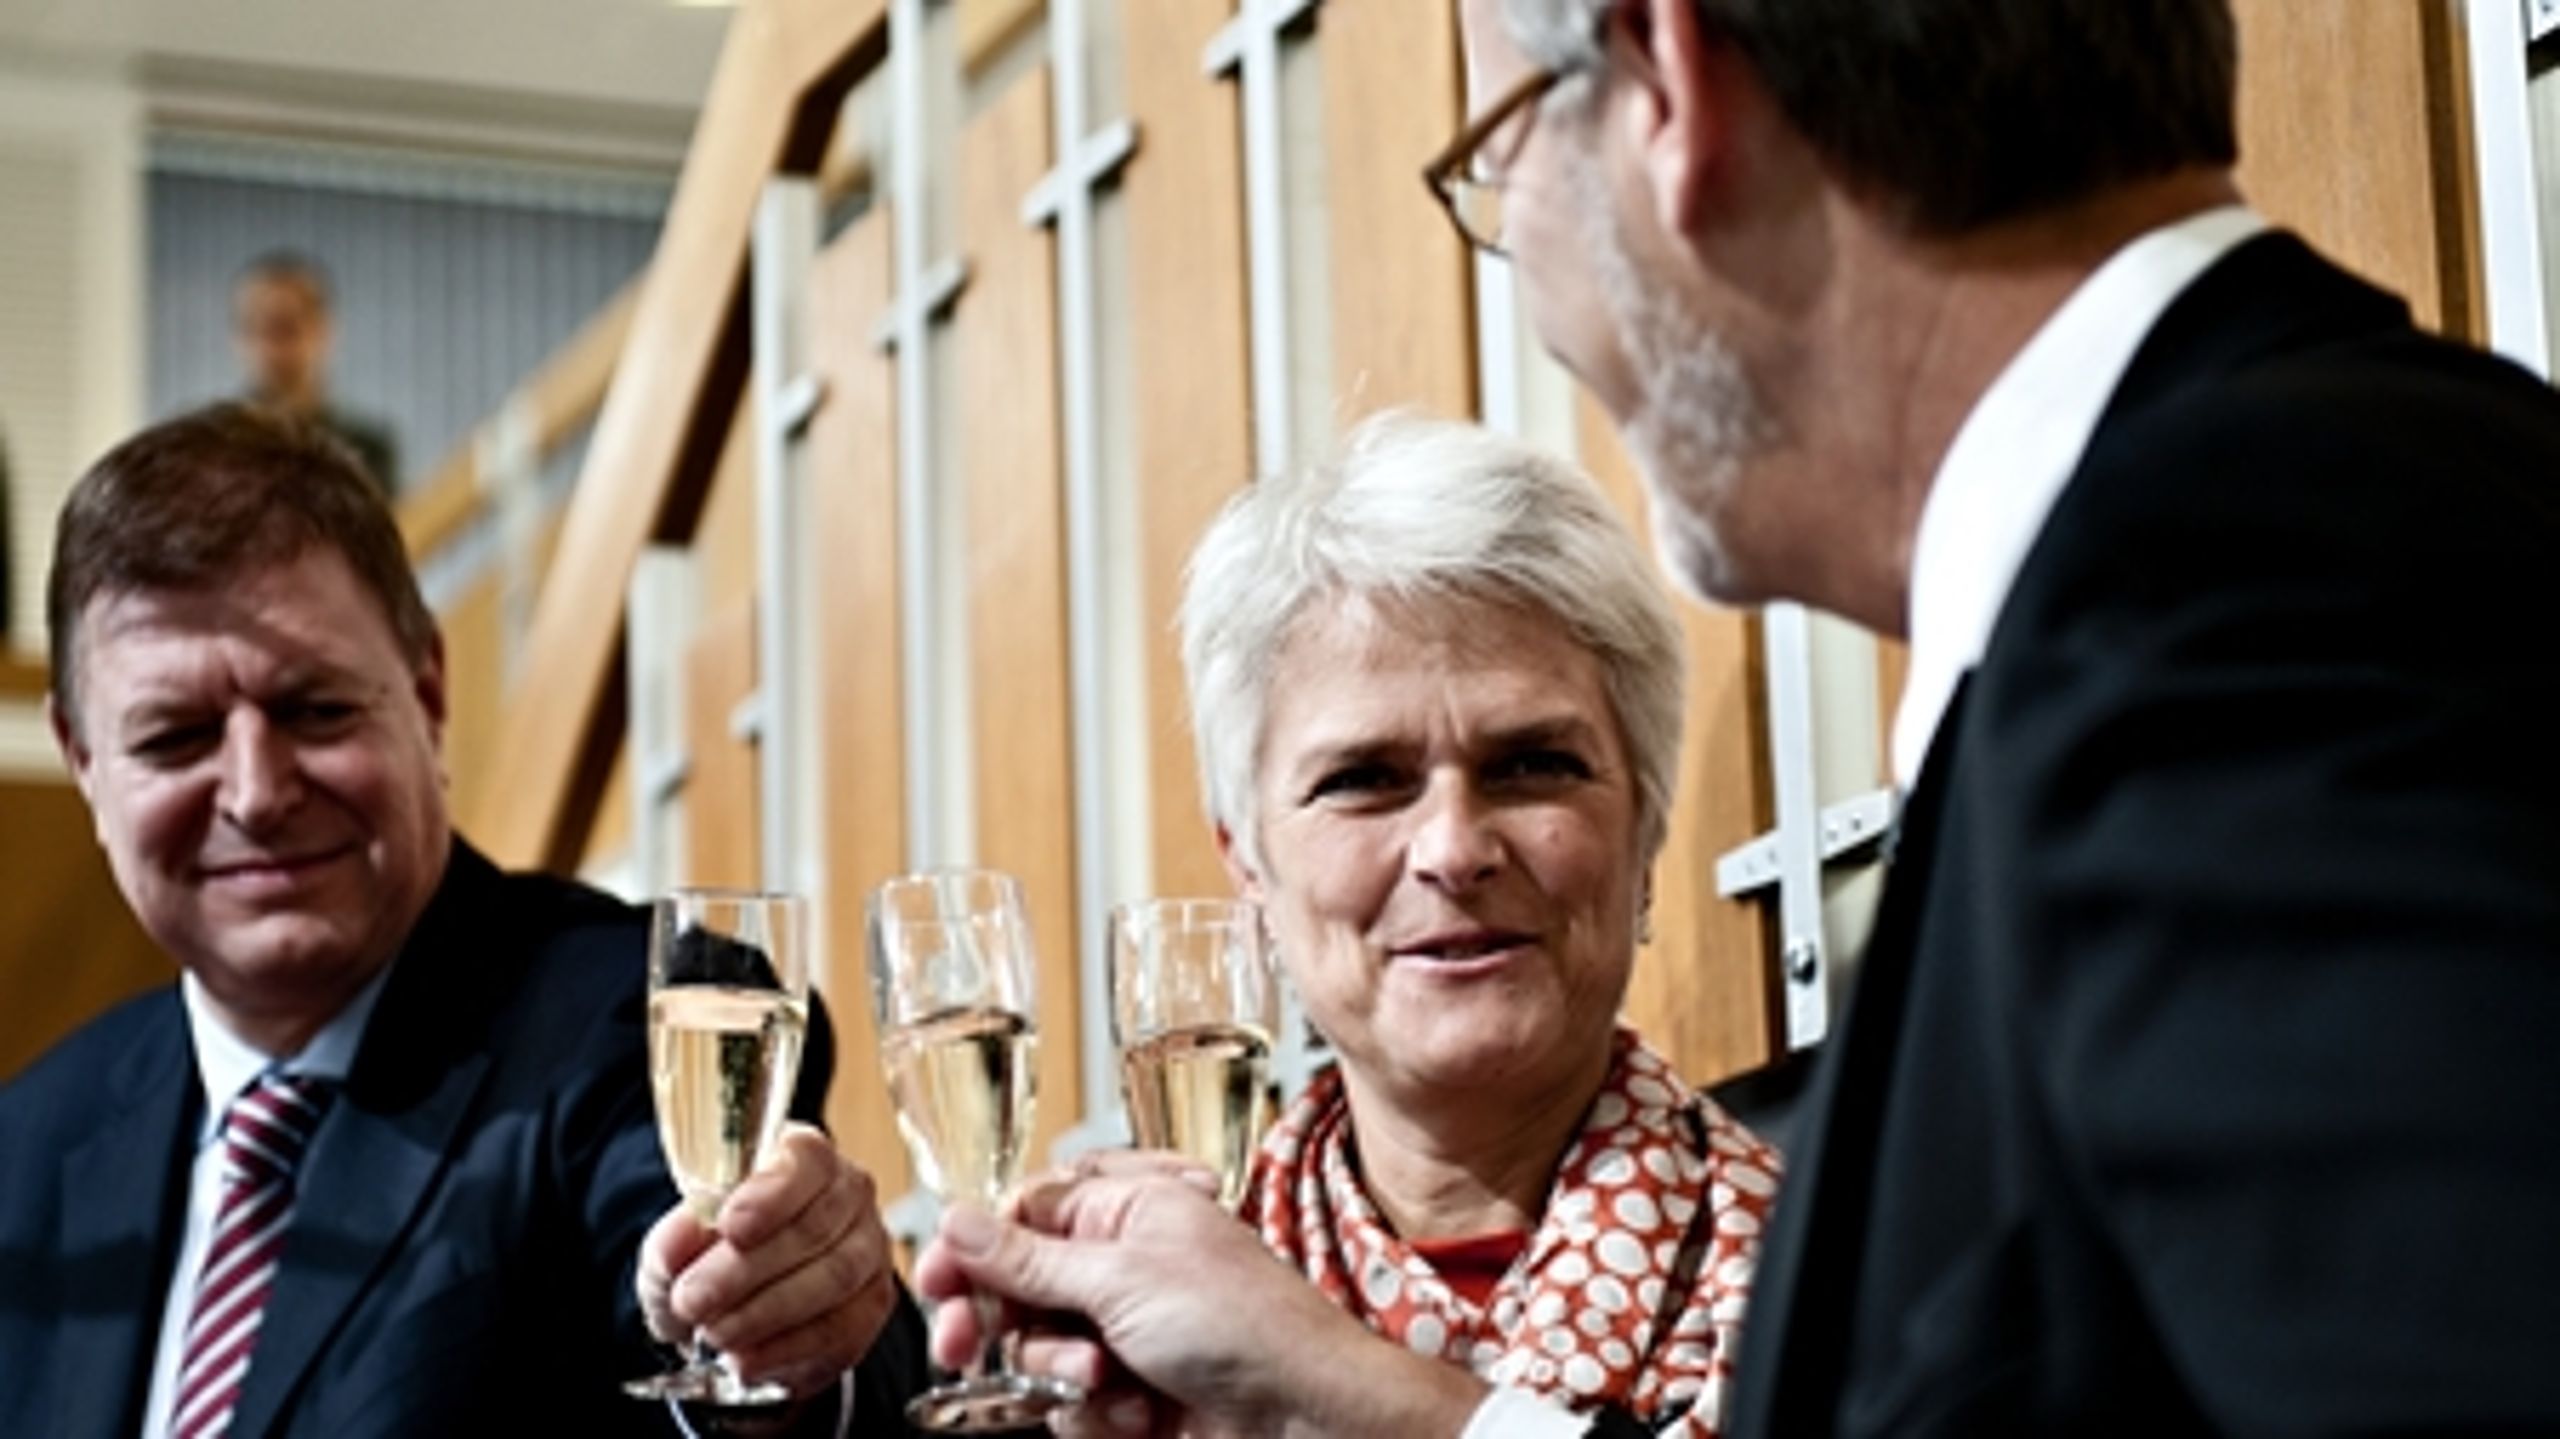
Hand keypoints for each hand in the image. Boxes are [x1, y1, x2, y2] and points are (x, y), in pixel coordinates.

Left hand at [637, 1123, 898, 1396]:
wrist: (731, 1309)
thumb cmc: (709, 1259)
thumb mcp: (677, 1246)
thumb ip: (674, 1240)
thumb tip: (680, 1239)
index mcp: (804, 1158)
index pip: (805, 1161)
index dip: (771, 1194)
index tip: (730, 1226)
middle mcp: (849, 1196)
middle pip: (815, 1226)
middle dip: (747, 1269)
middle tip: (693, 1300)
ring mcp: (869, 1250)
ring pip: (834, 1278)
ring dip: (766, 1312)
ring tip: (714, 1334)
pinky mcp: (872, 1306)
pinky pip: (842, 1329)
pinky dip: (787, 1349)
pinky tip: (745, 1358)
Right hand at [914, 1169, 1485, 1436]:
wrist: (1308, 1417)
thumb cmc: (1245, 1326)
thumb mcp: (1121, 1277)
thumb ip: (1029, 1256)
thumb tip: (958, 1219)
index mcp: (1129, 1210)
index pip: (1022, 1216)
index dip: (973, 1249)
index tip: (934, 1282)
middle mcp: (1127, 1265)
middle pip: (1019, 1288)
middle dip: (1003, 1322)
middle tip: (967, 1348)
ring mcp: (1132, 1330)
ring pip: (1040, 1352)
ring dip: (1061, 1374)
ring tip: (1104, 1379)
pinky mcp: (1138, 1390)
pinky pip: (1073, 1404)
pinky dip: (1097, 1414)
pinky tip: (1139, 1412)